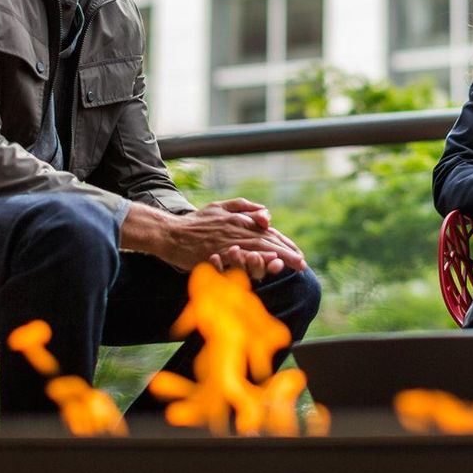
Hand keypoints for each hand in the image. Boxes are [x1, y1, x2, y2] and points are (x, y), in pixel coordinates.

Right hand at [156, 199, 306, 275]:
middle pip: (265, 242)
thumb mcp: (220, 206)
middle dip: (286, 253)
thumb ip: (243, 207)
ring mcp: (225, 243)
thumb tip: (265, 212)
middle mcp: (235, 231)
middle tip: (302, 264)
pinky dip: (253, 262)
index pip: (267, 233)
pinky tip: (265, 266)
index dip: (284, 243)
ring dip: (275, 257)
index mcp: (238, 221)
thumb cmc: (196, 222)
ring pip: (255, 249)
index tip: (298, 254)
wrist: (170, 234)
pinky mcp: (215, 255)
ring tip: (290, 265)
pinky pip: (237, 260)